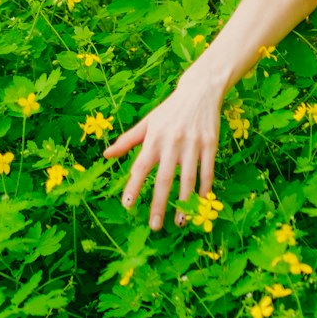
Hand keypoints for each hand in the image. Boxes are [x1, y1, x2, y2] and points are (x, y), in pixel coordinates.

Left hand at [102, 80, 221, 229]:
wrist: (200, 90)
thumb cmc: (170, 110)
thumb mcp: (148, 122)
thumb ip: (127, 140)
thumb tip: (106, 154)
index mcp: (154, 138)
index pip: (141, 166)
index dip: (133, 187)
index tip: (128, 206)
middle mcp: (172, 142)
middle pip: (164, 178)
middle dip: (159, 204)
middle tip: (155, 226)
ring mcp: (193, 144)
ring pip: (188, 179)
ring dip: (184, 202)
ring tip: (180, 223)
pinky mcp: (210, 144)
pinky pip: (207, 171)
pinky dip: (204, 189)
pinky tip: (201, 204)